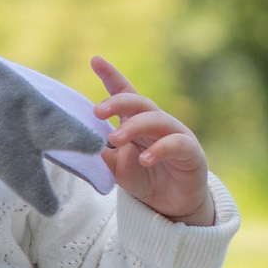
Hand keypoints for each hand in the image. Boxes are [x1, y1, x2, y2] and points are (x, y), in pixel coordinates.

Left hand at [91, 57, 212, 225]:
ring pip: (157, 119)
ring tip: (115, 139)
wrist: (171, 206)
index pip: (124, 93)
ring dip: (134, 127)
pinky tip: (144, 159)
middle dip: (119, 102)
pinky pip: (176, 144)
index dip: (111, 76)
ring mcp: (176, 134)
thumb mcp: (115, 167)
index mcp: (137, 121)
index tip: (95, 61)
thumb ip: (100, 153)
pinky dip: (159, 149)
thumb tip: (76, 141)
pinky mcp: (190, 152)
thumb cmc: (144, 179)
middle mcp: (157, 122)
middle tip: (98, 111)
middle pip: (140, 102)